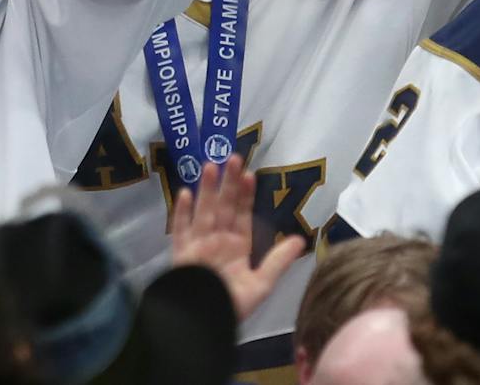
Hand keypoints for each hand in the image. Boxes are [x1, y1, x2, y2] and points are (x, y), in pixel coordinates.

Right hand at [171, 156, 305, 321]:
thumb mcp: (261, 284)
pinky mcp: (181, 252)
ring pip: (203, 210)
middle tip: (232, 158)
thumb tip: (300, 240)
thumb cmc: (233, 304)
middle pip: (223, 206)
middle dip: (228, 183)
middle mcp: (218, 239)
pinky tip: (184, 193)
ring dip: (206, 189)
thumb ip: (277, 260)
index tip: (250, 175)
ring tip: (210, 167)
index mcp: (237, 244)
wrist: (205, 322)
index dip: (246, 195)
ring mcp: (198, 243)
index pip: (242, 214)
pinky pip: (180, 229)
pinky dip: (181, 212)